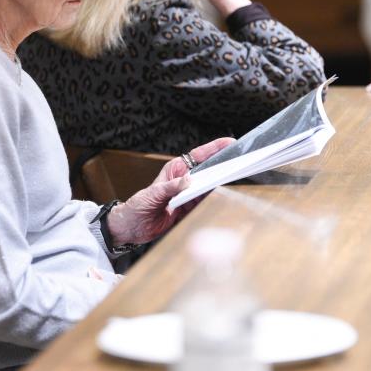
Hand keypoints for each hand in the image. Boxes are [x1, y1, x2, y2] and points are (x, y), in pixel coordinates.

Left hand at [105, 137, 235, 245]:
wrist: (131, 227)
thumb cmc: (137, 206)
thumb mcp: (153, 194)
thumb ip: (171, 187)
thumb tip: (188, 181)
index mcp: (175, 170)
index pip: (198, 156)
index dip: (214, 148)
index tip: (229, 142)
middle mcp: (183, 181)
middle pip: (207, 171)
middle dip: (222, 166)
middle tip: (238, 162)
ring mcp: (187, 195)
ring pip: (208, 187)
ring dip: (218, 185)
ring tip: (233, 180)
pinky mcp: (188, 209)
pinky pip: (203, 203)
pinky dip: (211, 201)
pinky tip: (220, 198)